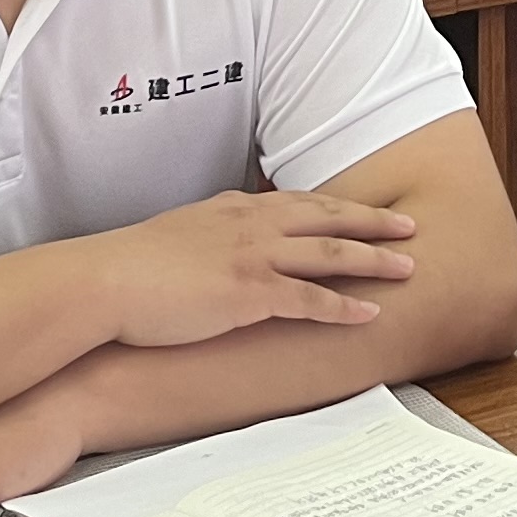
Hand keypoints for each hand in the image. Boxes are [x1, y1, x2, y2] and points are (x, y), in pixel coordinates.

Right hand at [97, 187, 419, 349]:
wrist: (106, 281)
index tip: (367, 211)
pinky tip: (369, 313)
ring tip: (408, 267)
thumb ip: (212, 235)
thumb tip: (221, 248)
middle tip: (410, 225)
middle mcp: (253, 224)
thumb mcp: (180, 235)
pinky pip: (311, 299)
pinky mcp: (250, 292)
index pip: (301, 203)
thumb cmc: (131, 266)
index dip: (338, 207)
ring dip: (374, 259)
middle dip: (374, 221)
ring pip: (331, 253)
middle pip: (329, 217)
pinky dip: (344, 306)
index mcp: (236, 209)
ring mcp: (255, 256)